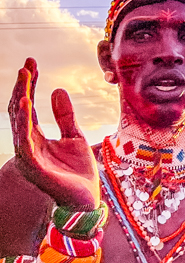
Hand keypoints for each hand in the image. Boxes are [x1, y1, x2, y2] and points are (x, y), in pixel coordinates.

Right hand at [9, 58, 99, 210]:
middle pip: (19, 112)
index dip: (28, 85)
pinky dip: (24, 122)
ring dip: (20, 100)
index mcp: (36, 138)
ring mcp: (29, 156)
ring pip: (19, 124)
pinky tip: (27, 103)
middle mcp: (28, 145)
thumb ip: (65, 116)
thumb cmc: (79, 172)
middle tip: (27, 65)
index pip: (27, 107)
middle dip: (22, 87)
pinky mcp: (35, 166)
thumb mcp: (75, 137)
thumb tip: (57, 90)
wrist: (87, 199)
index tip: (31, 64)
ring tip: (24, 79)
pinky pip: (26, 140)